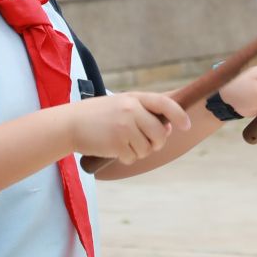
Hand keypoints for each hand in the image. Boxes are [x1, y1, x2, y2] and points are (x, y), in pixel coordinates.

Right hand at [68, 91, 187, 166]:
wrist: (69, 124)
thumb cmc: (97, 115)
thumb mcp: (120, 105)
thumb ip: (143, 113)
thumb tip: (167, 128)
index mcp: (134, 98)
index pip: (165, 103)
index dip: (178, 115)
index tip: (186, 126)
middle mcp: (131, 110)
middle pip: (160, 133)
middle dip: (157, 143)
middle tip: (147, 144)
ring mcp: (124, 127)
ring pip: (147, 149)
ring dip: (139, 152)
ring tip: (123, 144)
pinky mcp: (116, 144)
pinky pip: (133, 157)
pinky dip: (126, 158)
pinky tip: (114, 150)